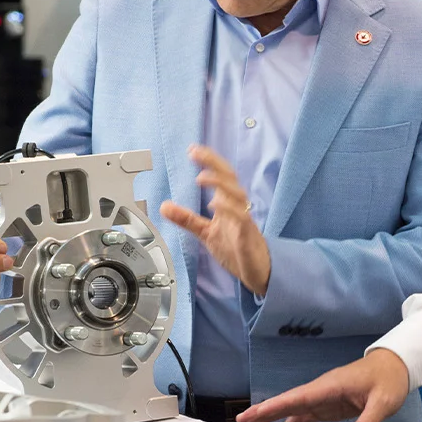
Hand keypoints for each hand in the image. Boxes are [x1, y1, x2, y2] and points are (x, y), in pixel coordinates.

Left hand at [159, 144, 271, 295]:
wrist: (257, 271)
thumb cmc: (236, 249)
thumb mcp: (205, 232)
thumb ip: (186, 219)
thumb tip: (165, 206)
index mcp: (228, 204)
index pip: (220, 176)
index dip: (209, 162)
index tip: (193, 150)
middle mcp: (238, 207)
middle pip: (229, 178)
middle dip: (214, 163)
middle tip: (197, 153)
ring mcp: (244, 220)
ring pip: (237, 195)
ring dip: (220, 184)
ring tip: (202, 177)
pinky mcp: (247, 235)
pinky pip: (241, 218)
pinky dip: (229, 209)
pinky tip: (216, 204)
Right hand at [237, 349, 410, 421]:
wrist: (397, 364)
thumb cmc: (389, 378)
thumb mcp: (382, 403)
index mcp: (330, 385)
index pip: (297, 398)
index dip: (273, 407)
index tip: (252, 414)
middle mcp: (322, 390)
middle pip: (288, 403)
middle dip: (264, 412)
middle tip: (241, 421)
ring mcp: (324, 397)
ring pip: (293, 409)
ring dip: (275, 417)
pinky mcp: (330, 404)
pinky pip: (306, 414)